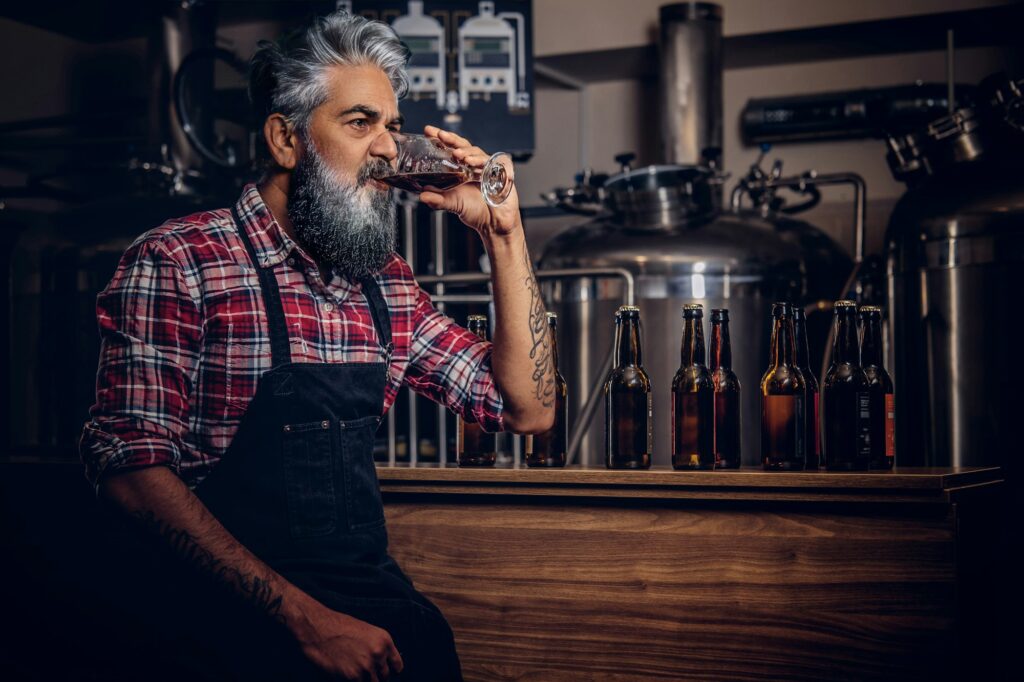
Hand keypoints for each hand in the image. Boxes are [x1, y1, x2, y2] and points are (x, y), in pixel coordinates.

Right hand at [291, 599, 402, 680]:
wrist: (318, 628)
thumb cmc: (338, 627)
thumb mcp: (365, 631)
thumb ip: (376, 648)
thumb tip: (380, 663)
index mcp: (384, 640)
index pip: (397, 665)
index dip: (391, 671)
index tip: (385, 673)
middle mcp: (379, 654)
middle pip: (385, 677)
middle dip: (376, 678)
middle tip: (365, 674)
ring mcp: (366, 667)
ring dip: (365, 681)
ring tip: (354, 674)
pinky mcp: (353, 677)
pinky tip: (346, 676)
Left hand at [418, 125, 521, 240]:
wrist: (495, 224)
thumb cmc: (476, 212)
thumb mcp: (454, 204)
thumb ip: (439, 200)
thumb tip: (422, 195)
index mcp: (462, 169)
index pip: (451, 149)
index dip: (441, 140)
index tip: (428, 131)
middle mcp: (474, 165)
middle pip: (463, 146)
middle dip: (452, 139)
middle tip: (441, 134)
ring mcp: (488, 167)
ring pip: (477, 152)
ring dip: (466, 151)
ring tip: (456, 153)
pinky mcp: (502, 172)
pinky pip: (492, 162)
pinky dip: (481, 161)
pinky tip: (472, 162)